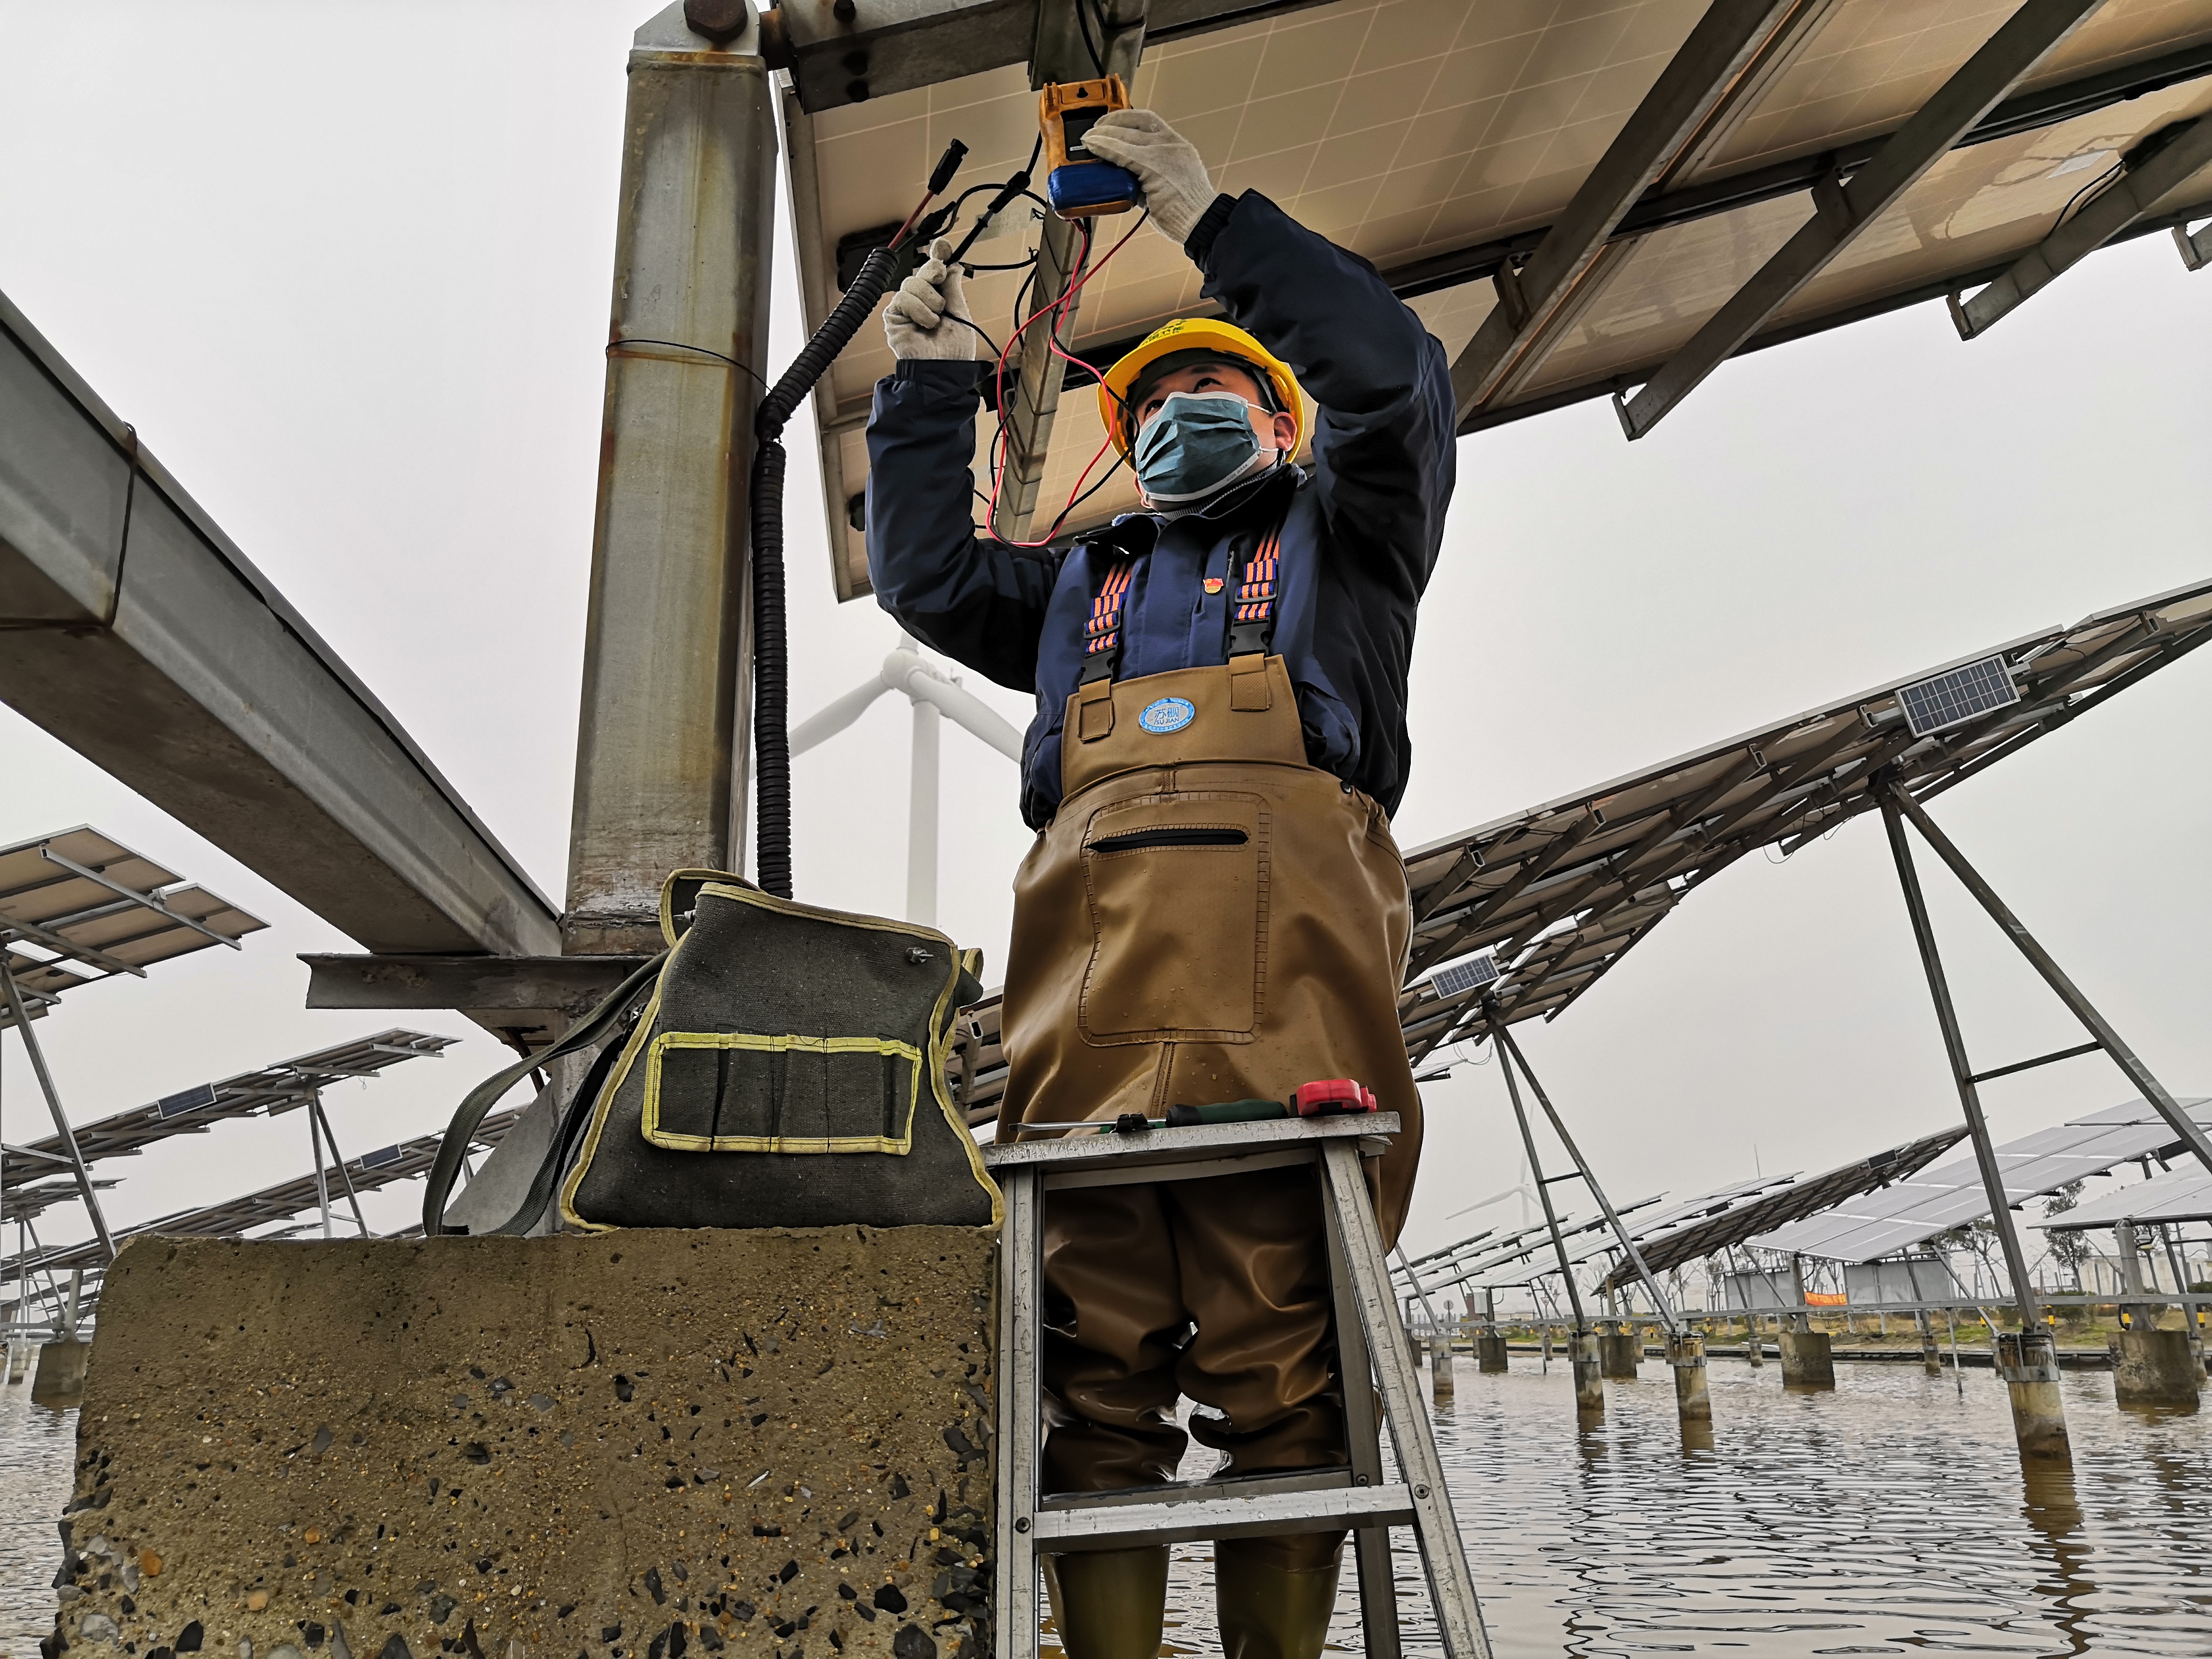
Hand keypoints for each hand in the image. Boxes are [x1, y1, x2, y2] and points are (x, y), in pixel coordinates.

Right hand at [882, 238, 975, 360]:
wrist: (942, 370)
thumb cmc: (954, 351)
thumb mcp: (961, 313)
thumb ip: (954, 288)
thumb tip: (954, 266)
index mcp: (938, 299)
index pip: (934, 271)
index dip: (937, 255)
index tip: (942, 245)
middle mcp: (921, 302)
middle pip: (922, 271)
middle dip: (933, 271)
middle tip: (940, 282)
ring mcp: (906, 308)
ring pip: (912, 282)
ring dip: (929, 299)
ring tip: (935, 320)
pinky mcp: (894, 316)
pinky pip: (903, 297)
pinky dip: (918, 309)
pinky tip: (925, 324)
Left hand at [1080, 109, 1214, 243]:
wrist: (1202, 224)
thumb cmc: (1187, 213)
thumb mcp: (1169, 186)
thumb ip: (1147, 177)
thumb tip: (1125, 178)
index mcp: (1178, 147)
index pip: (1149, 121)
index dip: (1126, 118)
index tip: (1111, 122)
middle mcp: (1172, 145)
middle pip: (1135, 124)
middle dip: (1110, 124)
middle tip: (1094, 131)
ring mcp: (1164, 154)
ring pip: (1127, 136)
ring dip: (1103, 134)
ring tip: (1088, 139)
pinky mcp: (1154, 167)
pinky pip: (1122, 152)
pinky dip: (1105, 147)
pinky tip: (1093, 146)